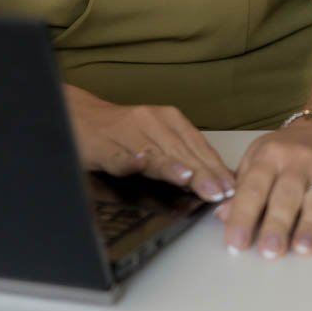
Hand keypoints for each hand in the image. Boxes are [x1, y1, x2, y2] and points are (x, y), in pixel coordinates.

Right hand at [63, 85, 235, 203]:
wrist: (81, 118)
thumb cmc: (125, 133)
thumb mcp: (158, 139)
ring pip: (152, 152)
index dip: (213, 166)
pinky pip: (117, 154)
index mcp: (167, 119)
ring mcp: (125, 133)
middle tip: (218, 192)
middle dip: (200, 172)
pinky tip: (138, 162)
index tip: (230, 187)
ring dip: (170, 166)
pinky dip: (128, 159)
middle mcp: (149, 121)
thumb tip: (218, 180)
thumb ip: (183, 155)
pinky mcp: (102, 146)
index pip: (196, 144)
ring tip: (188, 179)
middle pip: (178, 150)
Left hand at [215, 119, 311, 257]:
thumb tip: (223, 217)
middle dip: (277, 225)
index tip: (236, 242)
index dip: (243, 215)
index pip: (254, 187)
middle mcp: (298, 162)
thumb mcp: (258, 159)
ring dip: (310, 226)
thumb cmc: (287, 150)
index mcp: (270, 156)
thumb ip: (242, 188)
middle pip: (286, 196)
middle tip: (269, 251)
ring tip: (302, 248)